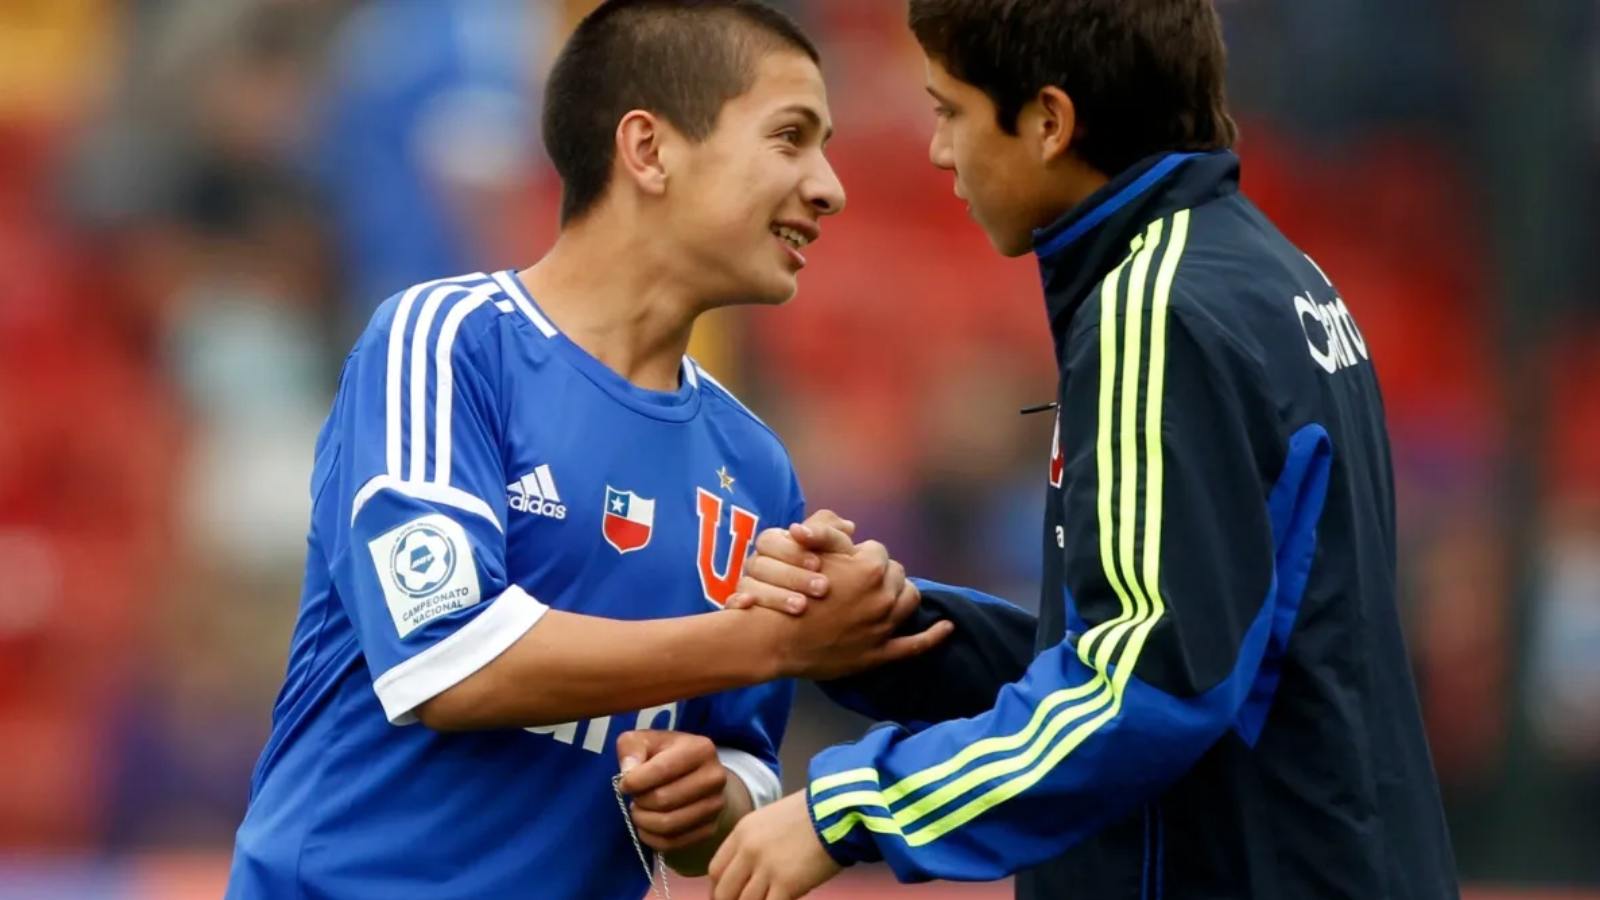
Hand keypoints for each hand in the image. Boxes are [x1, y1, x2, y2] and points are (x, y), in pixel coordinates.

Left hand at [615, 730, 732, 852]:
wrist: (696, 774)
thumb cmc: (666, 755)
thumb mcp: (645, 740)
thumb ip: (632, 748)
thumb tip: (628, 771)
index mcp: (701, 749)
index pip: (661, 769)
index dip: (634, 780)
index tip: (624, 783)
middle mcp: (715, 777)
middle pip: (663, 800)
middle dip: (640, 801)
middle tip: (635, 797)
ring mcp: (716, 805)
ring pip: (668, 824)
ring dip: (643, 821)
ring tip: (639, 810)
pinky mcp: (710, 828)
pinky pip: (673, 842)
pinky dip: (651, 838)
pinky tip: (646, 826)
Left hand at [710, 791, 840, 899]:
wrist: (839, 811)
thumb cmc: (813, 815)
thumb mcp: (771, 819)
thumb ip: (754, 843)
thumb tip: (748, 872)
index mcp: (742, 832)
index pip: (715, 869)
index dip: (718, 889)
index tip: (726, 897)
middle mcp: (749, 850)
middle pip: (724, 891)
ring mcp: (766, 868)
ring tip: (766, 899)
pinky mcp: (786, 884)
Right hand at [727, 510, 857, 615]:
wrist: (827, 616)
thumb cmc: (832, 574)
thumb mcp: (837, 553)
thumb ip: (835, 537)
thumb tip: (847, 526)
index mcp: (775, 544)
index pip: (771, 541)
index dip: (792, 551)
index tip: (818, 563)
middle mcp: (759, 564)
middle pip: (761, 564)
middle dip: (791, 576)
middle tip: (821, 588)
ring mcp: (749, 587)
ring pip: (749, 586)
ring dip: (774, 595)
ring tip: (802, 607)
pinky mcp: (743, 611)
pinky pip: (731, 605)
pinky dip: (737, 604)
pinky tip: (750, 607)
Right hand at [761, 540, 952, 679]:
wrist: (774, 637)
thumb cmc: (787, 590)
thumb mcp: (808, 550)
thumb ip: (832, 533)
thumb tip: (853, 530)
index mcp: (869, 569)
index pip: (878, 551)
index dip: (861, 555)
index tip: (846, 562)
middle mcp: (883, 596)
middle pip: (897, 574)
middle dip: (882, 573)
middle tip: (861, 579)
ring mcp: (884, 626)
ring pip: (909, 600)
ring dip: (901, 593)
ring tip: (888, 593)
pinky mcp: (880, 653)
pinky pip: (916, 645)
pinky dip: (935, 635)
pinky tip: (947, 627)